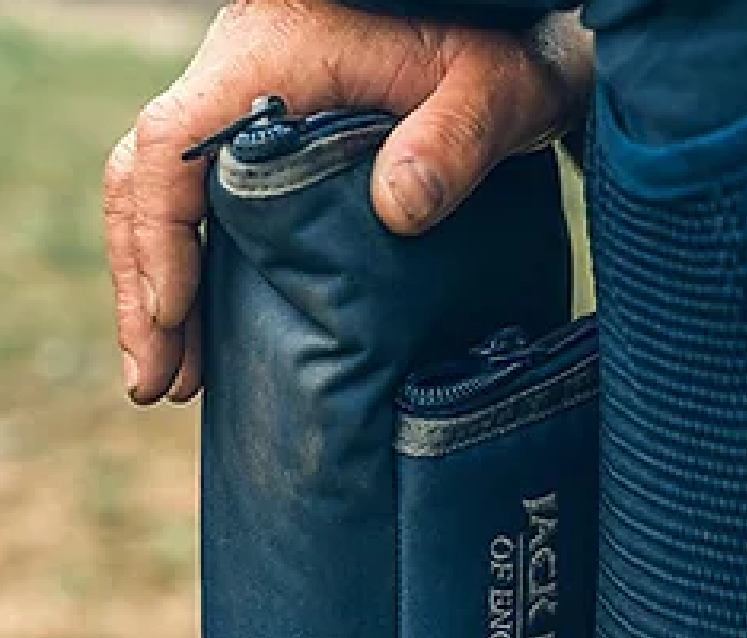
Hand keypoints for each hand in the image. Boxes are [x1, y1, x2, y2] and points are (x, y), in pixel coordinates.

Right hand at [103, 0, 592, 404]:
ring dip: (157, 288)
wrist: (497, 21)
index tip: (174, 316)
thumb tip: (398, 208)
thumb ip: (454, 141)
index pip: (175, 145)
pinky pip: (199, 200)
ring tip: (172, 380)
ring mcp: (245, 107)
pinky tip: (204, 329)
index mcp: (271, 58)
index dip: (162, 235)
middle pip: (148, 179)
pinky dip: (189, 267)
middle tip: (155, 385)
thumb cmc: (497, 48)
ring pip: (164, 195)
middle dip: (142, 286)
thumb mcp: (495, 89)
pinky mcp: (263, 136)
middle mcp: (239, 76)